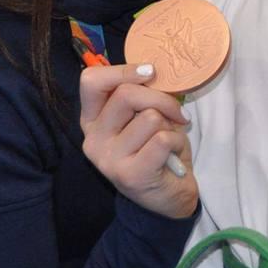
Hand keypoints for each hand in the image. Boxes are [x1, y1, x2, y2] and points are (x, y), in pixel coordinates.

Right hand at [80, 64, 197, 218]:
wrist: (169, 197)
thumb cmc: (157, 150)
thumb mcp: (144, 117)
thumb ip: (140, 96)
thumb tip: (152, 71)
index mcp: (93, 120)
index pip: (90, 81)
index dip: (123, 70)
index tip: (150, 72)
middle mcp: (93, 139)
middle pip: (127, 95)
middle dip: (161, 98)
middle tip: (176, 113)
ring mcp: (108, 159)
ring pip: (150, 117)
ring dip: (170, 126)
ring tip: (168, 142)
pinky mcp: (129, 174)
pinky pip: (162, 139)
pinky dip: (176, 143)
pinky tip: (172, 157)